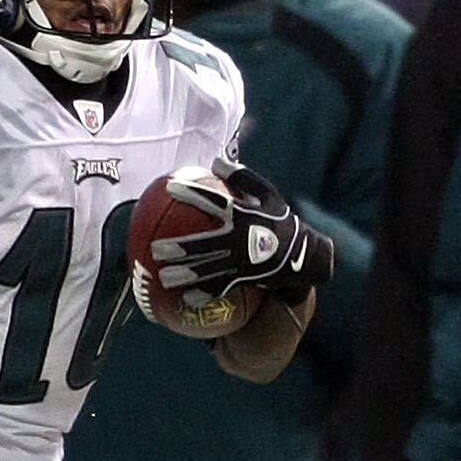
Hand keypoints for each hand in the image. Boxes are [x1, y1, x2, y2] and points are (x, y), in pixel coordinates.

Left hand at [147, 164, 335, 310]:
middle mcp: (240, 240)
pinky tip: (185, 299)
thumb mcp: (268, 194)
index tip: (170, 187)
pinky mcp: (245, 279)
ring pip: (208, 271)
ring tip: (163, 278)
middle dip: (179, 247)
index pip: (213, 201)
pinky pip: (221, 289)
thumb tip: (215, 161)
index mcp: (244, 215)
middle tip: (155, 249)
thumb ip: (243, 178)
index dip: (191, 193)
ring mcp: (242, 262)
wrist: (305, 254)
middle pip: (204, 244)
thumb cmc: (280, 220)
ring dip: (185, 276)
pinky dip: (204, 295)